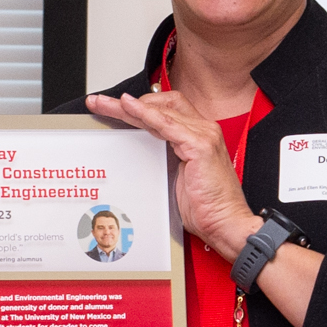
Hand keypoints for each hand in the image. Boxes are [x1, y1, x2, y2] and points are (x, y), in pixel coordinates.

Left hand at [87, 89, 256, 257]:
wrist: (226, 223)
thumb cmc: (206, 208)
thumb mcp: (176, 179)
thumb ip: (162, 160)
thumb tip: (136, 153)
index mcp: (197, 136)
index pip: (164, 111)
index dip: (138, 107)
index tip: (112, 108)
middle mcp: (203, 130)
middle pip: (161, 104)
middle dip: (127, 102)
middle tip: (100, 103)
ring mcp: (204, 135)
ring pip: (160, 111)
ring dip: (129, 107)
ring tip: (106, 104)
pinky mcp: (201, 145)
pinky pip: (167, 124)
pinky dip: (146, 114)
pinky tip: (129, 109)